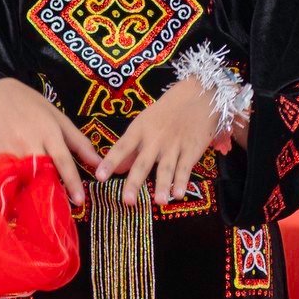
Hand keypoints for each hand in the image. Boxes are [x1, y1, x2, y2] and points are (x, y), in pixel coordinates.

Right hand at [0, 78, 101, 206]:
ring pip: (24, 178)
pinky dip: (17, 188)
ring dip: (34, 192)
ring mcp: (10, 150)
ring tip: (42, 205)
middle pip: (42, 173)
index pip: (62, 160)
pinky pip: (9, 178)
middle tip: (62, 209)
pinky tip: (22, 197)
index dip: (72, 181)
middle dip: (52, 191)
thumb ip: (80, 143)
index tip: (79, 201)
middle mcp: (29, 141)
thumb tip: (99, 164)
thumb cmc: (34, 107)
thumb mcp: (60, 120)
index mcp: (48, 131)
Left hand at [95, 77, 219, 205]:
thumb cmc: (166, 111)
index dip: (111, 162)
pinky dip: (182, 181)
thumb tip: (117, 170)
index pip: (122, 147)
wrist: (199, 95)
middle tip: (128, 201)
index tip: (99, 177)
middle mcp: (155, 139)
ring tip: (158, 202)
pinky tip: (178, 195)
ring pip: (166, 168)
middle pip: (143, 163)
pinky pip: (185, 168)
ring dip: (163, 185)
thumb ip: (131, 148)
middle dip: (135, 182)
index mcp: (140, 130)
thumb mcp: (145, 124)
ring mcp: (174, 145)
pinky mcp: (192, 150)